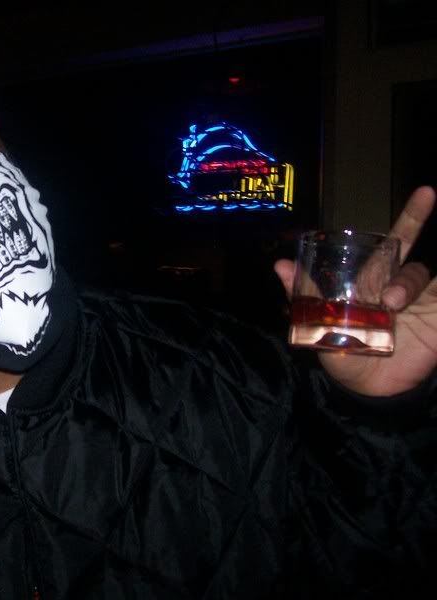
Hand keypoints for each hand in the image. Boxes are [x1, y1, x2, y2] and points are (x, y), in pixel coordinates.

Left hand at [275, 186, 436, 395]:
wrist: (366, 390)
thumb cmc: (342, 352)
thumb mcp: (317, 324)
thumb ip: (303, 293)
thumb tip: (279, 264)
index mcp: (375, 280)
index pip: (397, 242)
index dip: (414, 217)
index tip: (428, 191)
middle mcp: (402, 287)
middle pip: (413, 259)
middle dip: (411, 246)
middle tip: (395, 276)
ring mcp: (425, 306)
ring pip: (421, 278)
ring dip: (407, 286)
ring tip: (390, 307)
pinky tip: (433, 314)